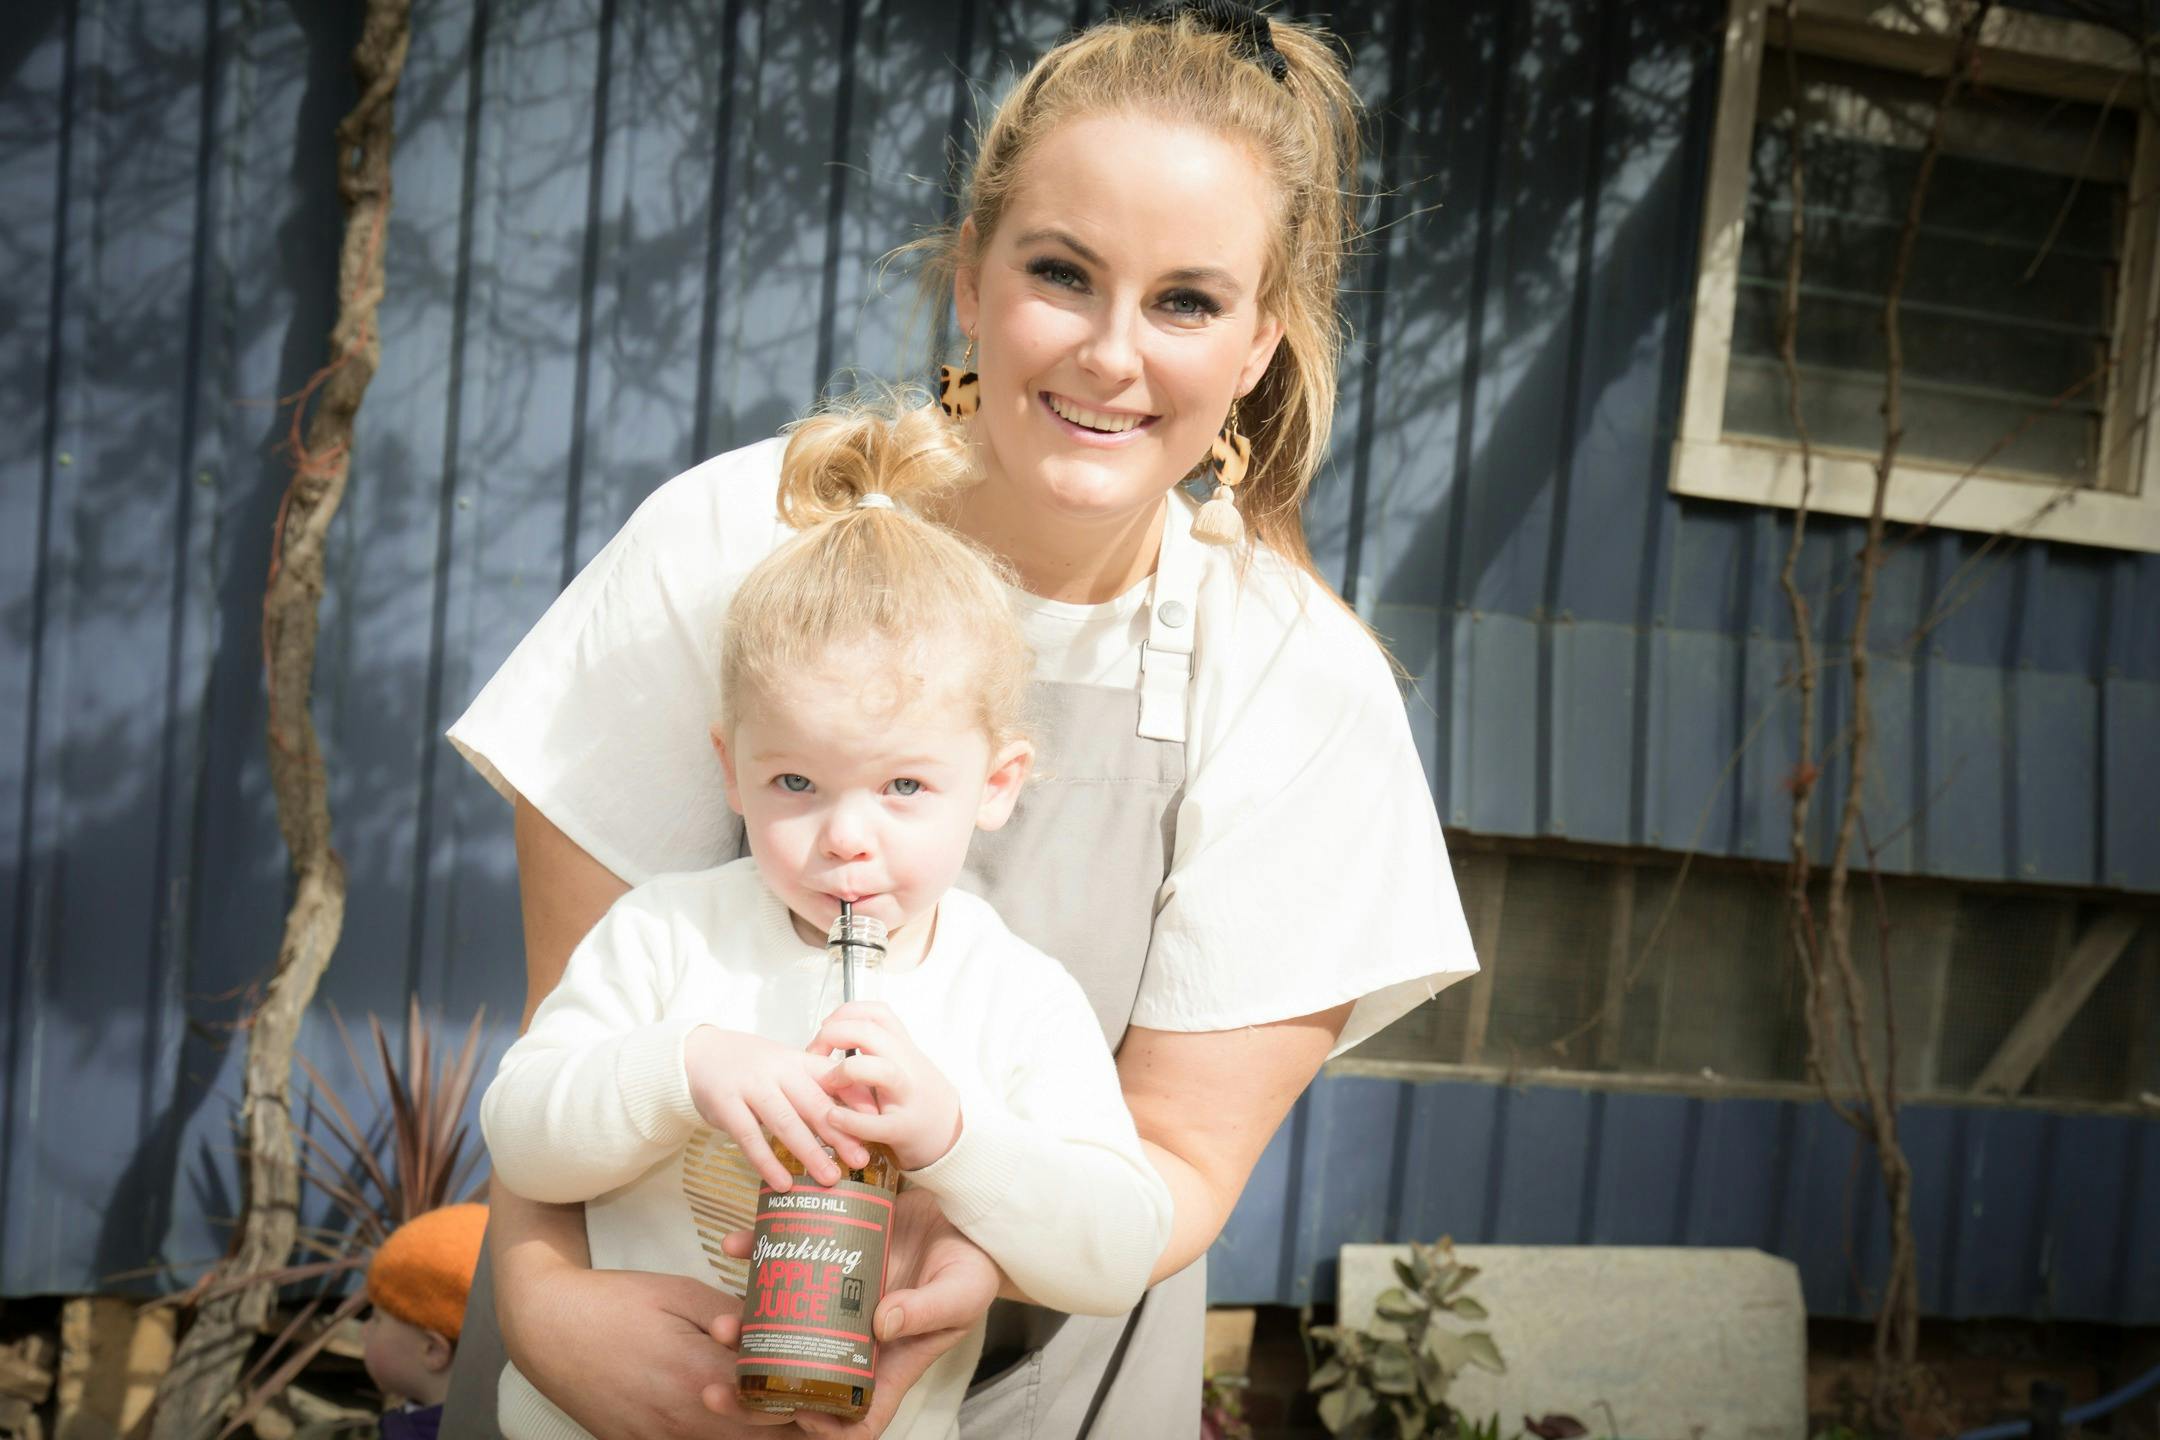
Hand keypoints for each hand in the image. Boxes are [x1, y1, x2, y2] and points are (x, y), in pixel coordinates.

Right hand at [501, 1259, 801, 1437]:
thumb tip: (780, 1329)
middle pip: (763, 1437)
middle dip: (796, 1419)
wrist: (546, 1327)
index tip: (832, 1378)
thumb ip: (736, 1315)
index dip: (812, 1396)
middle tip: (817, 1394)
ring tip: (780, 1402)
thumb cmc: (615, 1303)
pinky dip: (723, 1437)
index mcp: (701, 1373)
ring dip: (761, 1431)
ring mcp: (662, 1438)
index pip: (777, 1403)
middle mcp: (685, 1417)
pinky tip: (734, 1416)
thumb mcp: (682, 1293)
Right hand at [686, 1026, 872, 1188]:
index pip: (833, 1079)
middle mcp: (777, 1070)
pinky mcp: (726, 1104)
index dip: (857, 1100)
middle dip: (840, 1133)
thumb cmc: (754, 1067)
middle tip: (862, 1160)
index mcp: (798, 1061)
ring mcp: (750, 1086)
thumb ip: (819, 1086)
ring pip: (785, 1121)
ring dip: (809, 1152)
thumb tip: (862, 1110)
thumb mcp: (789, 1067)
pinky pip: (749, 1137)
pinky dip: (767, 1162)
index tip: (879, 1123)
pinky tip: (782, 1183)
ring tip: (829, 1178)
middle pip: (814, 1102)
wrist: (700, 1053)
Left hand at [708, 1187, 999, 1438]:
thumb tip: (881, 1324)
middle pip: (799, 1378)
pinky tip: (734, 1246)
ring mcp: (835, 1296)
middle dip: (755, 1389)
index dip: (821, 1425)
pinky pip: (782, 1259)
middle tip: (718, 1386)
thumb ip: (926, 1309)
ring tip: (720, 1325)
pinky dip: (754, 1253)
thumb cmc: (973, 1264)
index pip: (854, 1416)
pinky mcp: (827, 1253)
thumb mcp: (960, 1291)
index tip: (793, 1409)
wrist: (966, 1210)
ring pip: (779, 1324)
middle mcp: (853, 1336)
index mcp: (889, 1361)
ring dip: (744, 1328)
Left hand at [807, 1003, 961, 1169]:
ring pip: (881, 1071)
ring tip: (828, 1082)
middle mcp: (908, 1066)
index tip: (827, 1026)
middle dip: (835, 1035)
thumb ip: (878, 1048)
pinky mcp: (904, 1130)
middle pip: (871, 1032)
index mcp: (905, 1048)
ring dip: (846, 1071)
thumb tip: (835, 1034)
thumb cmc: (918, 1098)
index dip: (846, 1013)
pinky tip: (832, 1118)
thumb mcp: (905, 1063)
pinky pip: (875, 1123)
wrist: (951, 1135)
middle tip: (814, 1052)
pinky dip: (849, 1120)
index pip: (878, 1013)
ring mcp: (908, 1097)